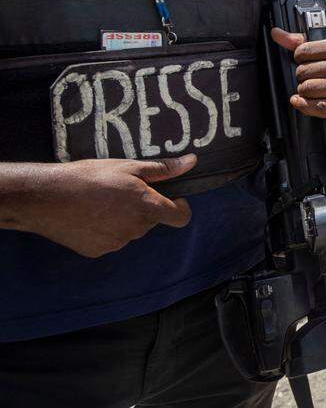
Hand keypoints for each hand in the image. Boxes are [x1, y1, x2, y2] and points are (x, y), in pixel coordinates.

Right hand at [17, 156, 195, 257]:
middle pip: (152, 220)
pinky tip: (90, 215)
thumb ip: (162, 169)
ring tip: (101, 202)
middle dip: (145, 207)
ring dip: (125, 218)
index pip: (181, 218)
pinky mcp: (98, 251)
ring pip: (131, 230)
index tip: (173, 198)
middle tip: (122, 191)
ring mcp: (117, 242)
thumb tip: (191, 162)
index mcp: (147, 208)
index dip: (180, 208)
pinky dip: (106, 229)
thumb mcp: (128, 167)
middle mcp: (136, 229)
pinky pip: (111, 240)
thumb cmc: (89, 177)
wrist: (46, 198)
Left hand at [271, 28, 325, 119]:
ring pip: (311, 89)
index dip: (299, 57)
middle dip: (301, 76)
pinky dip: (306, 106)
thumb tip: (276, 33)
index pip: (306, 50)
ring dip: (303, 91)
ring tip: (309, 89)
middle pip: (306, 72)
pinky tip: (302, 102)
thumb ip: (304, 42)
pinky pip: (321, 107)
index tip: (304, 60)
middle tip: (308, 77)